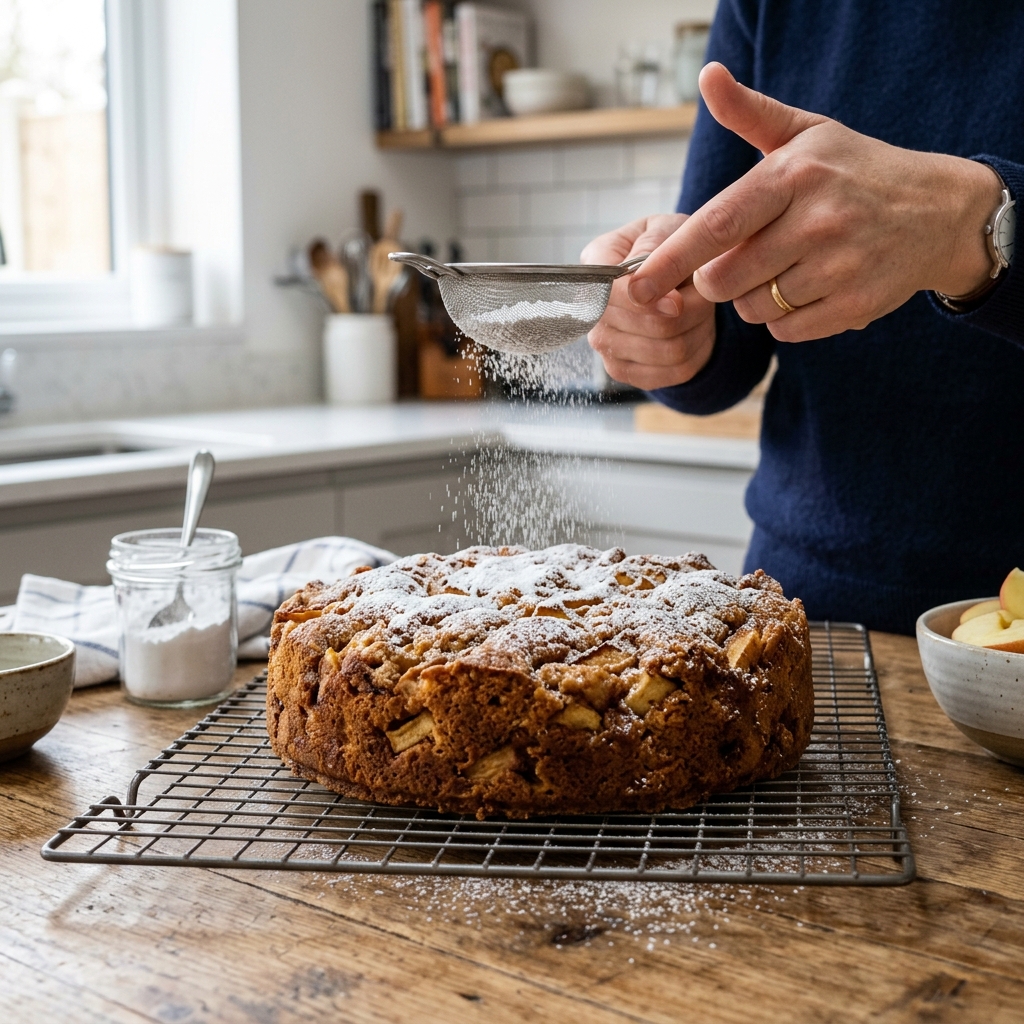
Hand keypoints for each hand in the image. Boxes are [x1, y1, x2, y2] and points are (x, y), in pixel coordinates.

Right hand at [582, 215, 715, 388]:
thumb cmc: (670, 245)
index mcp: (596, 263)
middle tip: (699, 293)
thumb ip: (654, 250)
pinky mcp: (623, 370)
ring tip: (699, 309)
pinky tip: (693, 332)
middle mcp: (591, 308)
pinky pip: (673, 372)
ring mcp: (605, 343)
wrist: (676, 278)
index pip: (610, 294)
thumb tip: (645, 295)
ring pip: (667, 350)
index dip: (648, 301)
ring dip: (697, 329)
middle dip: (688, 310)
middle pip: (647, 326)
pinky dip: (696, 352)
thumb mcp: (668, 228)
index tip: (679, 299)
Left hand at [627, 63, 1003, 342]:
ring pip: (753, 309)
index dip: (671, 259)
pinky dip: (784, 318)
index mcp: (795, 175)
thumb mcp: (807, 133)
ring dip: (753, 298)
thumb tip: (708, 77)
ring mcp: (839, 267)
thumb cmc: (856, 172)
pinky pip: (785, 331)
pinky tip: (807, 288)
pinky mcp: (853, 306)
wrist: (938, 212)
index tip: (634, 284)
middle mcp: (817, 221)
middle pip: (723, 280)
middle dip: (715, 280)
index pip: (717, 225)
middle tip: (741, 258)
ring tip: (785, 267)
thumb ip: (751, 113)